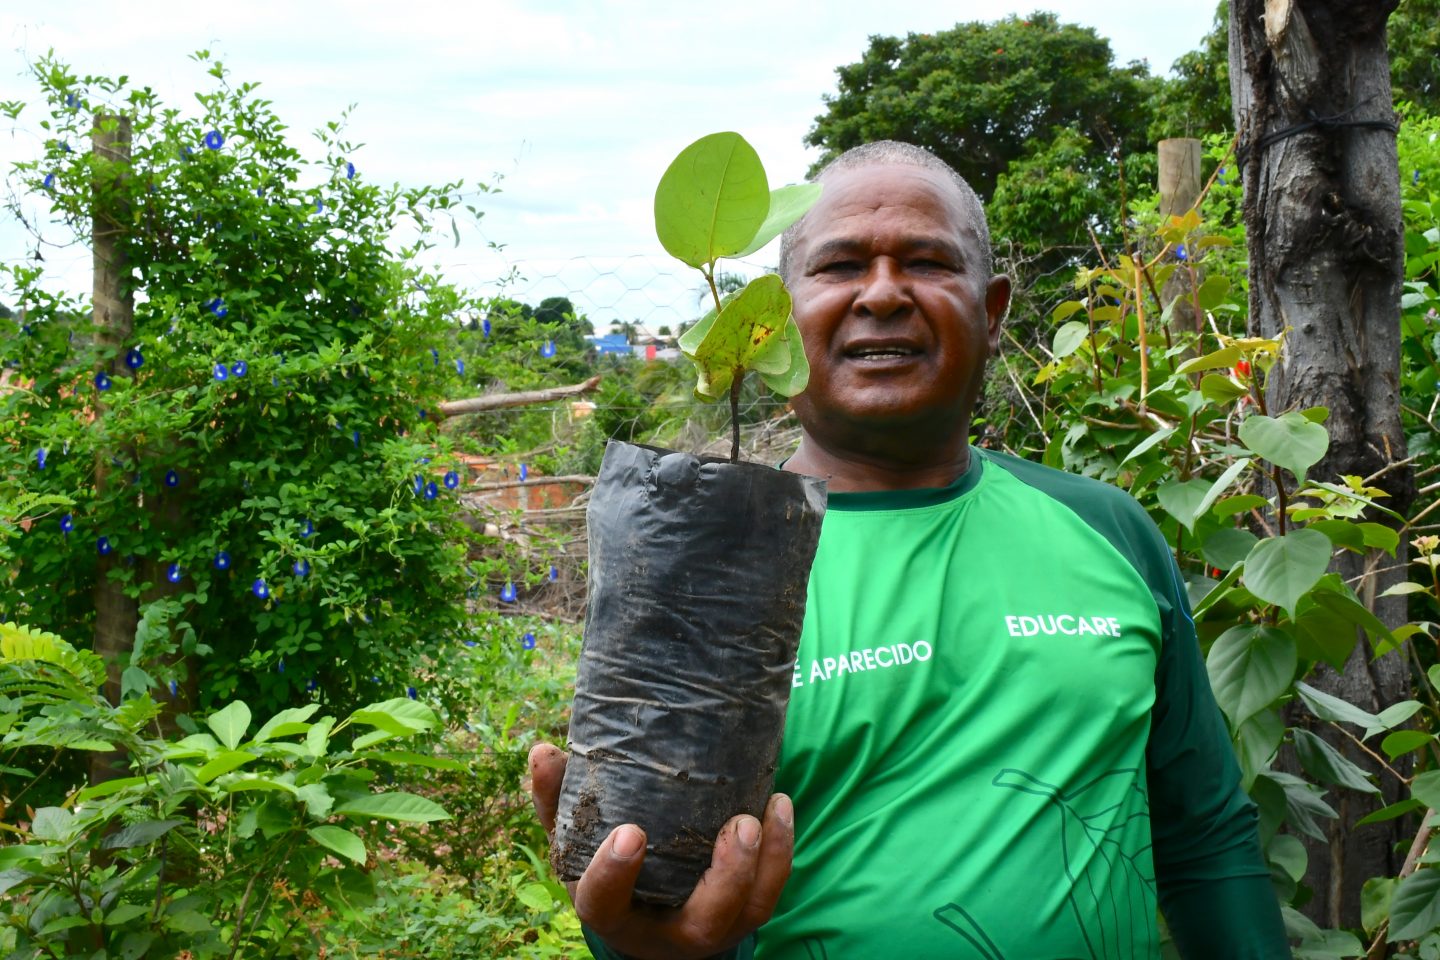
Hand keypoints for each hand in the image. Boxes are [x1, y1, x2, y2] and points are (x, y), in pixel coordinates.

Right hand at [528, 742, 793, 959]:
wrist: (644, 918)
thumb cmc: (604, 867)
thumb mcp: (574, 841)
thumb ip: (557, 800)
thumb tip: (543, 750)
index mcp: (613, 914)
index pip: (604, 904)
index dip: (615, 875)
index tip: (630, 832)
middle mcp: (665, 933)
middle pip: (702, 922)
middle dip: (725, 876)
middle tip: (735, 824)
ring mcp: (710, 929)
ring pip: (748, 912)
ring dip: (763, 864)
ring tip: (764, 811)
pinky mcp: (743, 916)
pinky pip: (769, 894)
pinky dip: (780, 853)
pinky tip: (779, 805)